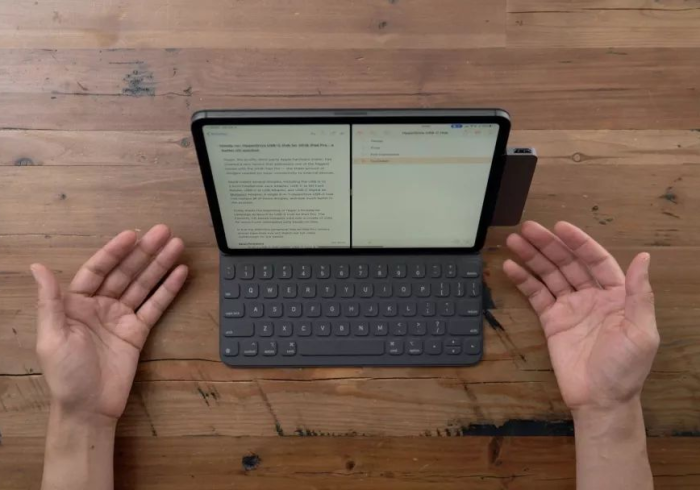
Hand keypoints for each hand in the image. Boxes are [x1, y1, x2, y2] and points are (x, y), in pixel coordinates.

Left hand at [31, 224, 187, 423]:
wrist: (89, 409)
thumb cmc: (65, 375)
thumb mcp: (52, 337)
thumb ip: (50, 301)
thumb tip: (37, 267)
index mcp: (76, 303)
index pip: (98, 269)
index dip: (114, 251)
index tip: (131, 235)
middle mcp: (100, 305)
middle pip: (126, 272)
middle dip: (144, 252)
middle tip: (163, 231)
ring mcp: (121, 317)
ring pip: (143, 285)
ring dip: (160, 265)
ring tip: (176, 245)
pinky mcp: (139, 331)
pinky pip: (155, 306)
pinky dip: (168, 290)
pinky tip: (180, 273)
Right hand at [503, 221, 658, 412]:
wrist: (600, 400)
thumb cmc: (625, 368)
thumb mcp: (641, 331)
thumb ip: (640, 294)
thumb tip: (644, 257)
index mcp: (616, 295)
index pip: (595, 260)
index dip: (578, 243)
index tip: (560, 227)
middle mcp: (592, 296)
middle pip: (568, 263)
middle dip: (548, 245)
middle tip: (528, 228)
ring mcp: (570, 307)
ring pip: (549, 275)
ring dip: (532, 257)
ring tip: (514, 241)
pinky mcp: (552, 321)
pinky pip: (536, 295)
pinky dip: (524, 280)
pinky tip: (511, 267)